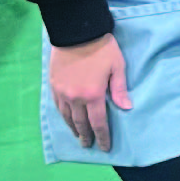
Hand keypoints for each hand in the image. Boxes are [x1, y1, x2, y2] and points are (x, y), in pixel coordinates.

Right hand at [49, 35, 131, 149]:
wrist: (76, 32)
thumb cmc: (102, 48)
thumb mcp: (117, 66)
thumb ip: (119, 89)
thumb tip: (126, 108)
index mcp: (93, 95)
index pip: (98, 123)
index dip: (102, 137)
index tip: (105, 147)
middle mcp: (75, 98)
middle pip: (81, 123)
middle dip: (86, 136)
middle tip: (89, 145)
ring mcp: (62, 92)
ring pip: (67, 117)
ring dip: (73, 128)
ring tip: (78, 136)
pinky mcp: (53, 85)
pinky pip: (58, 106)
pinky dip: (63, 116)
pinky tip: (66, 119)